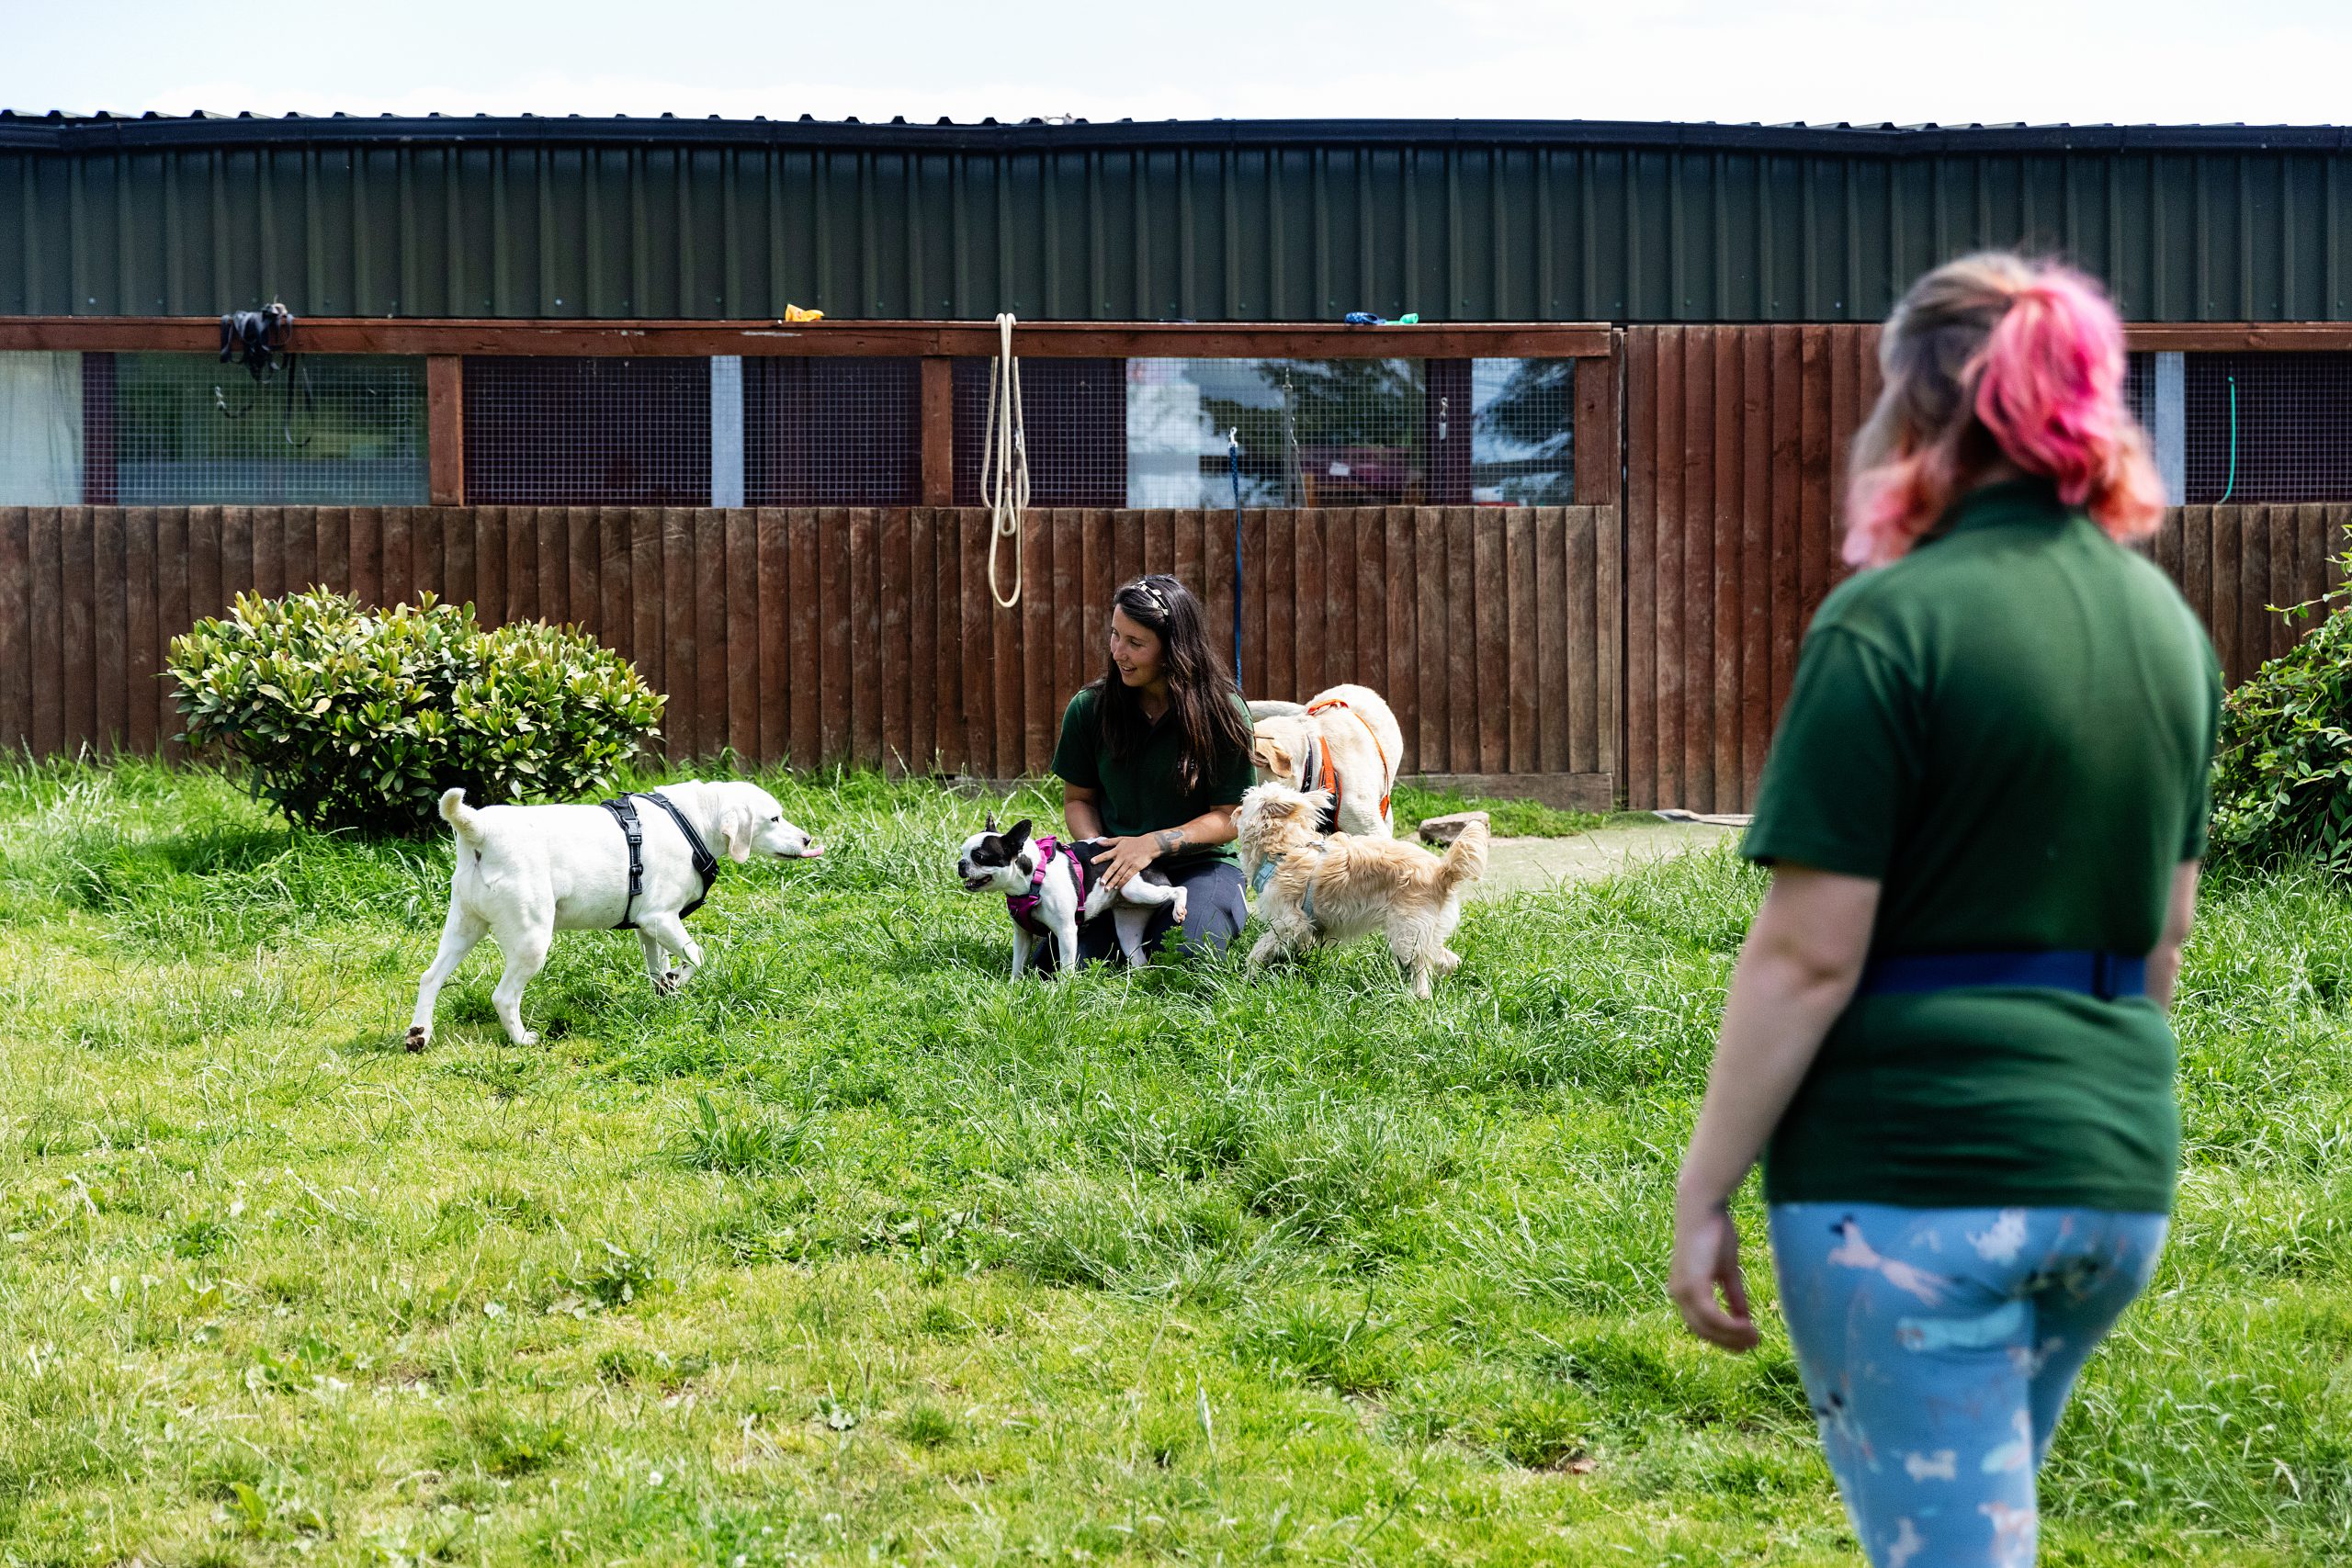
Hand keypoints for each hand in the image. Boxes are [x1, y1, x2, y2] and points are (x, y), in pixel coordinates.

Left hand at [1088, 835, 1160, 891]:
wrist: (1149, 845)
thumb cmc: (1134, 842)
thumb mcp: (1121, 839)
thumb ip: (1109, 841)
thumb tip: (1097, 841)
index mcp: (1117, 850)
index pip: (1106, 855)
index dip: (1099, 858)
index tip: (1092, 862)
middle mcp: (1122, 857)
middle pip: (1112, 868)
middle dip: (1106, 876)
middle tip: (1101, 883)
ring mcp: (1129, 863)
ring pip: (1119, 874)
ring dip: (1113, 882)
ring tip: (1107, 889)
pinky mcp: (1135, 868)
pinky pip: (1127, 876)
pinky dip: (1122, 882)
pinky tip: (1117, 887)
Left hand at [1669, 1200, 1759, 1351]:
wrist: (1704, 1207)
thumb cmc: (1714, 1233)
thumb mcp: (1727, 1270)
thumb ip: (1733, 1295)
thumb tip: (1745, 1318)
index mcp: (1683, 1291)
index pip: (1701, 1326)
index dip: (1723, 1338)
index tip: (1745, 1343)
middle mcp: (1678, 1294)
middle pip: (1703, 1331)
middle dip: (1729, 1342)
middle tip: (1754, 1344)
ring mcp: (1683, 1291)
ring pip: (1708, 1327)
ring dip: (1733, 1336)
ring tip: (1755, 1338)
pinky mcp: (1692, 1285)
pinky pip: (1712, 1316)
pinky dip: (1730, 1326)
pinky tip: (1747, 1326)